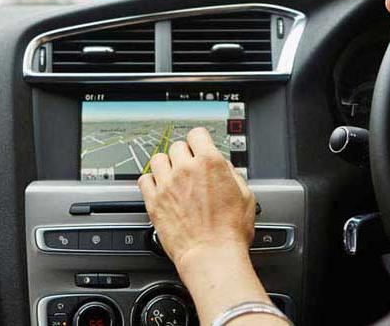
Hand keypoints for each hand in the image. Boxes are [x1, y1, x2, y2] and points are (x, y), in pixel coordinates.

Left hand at [137, 127, 255, 268]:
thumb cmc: (230, 232)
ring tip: (173, 176)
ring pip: (158, 159)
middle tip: (189, 168)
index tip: (199, 147)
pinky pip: (144, 179)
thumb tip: (224, 168)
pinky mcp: (154, 201)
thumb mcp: (246, 196)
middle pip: (177, 146)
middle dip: (184, 155)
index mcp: (210, 163)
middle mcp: (186, 169)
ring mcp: (167, 184)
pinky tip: (159, 188)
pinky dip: (150, 181)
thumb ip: (233, 175)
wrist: (212, 255)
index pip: (197, 134)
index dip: (200, 141)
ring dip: (166, 165)